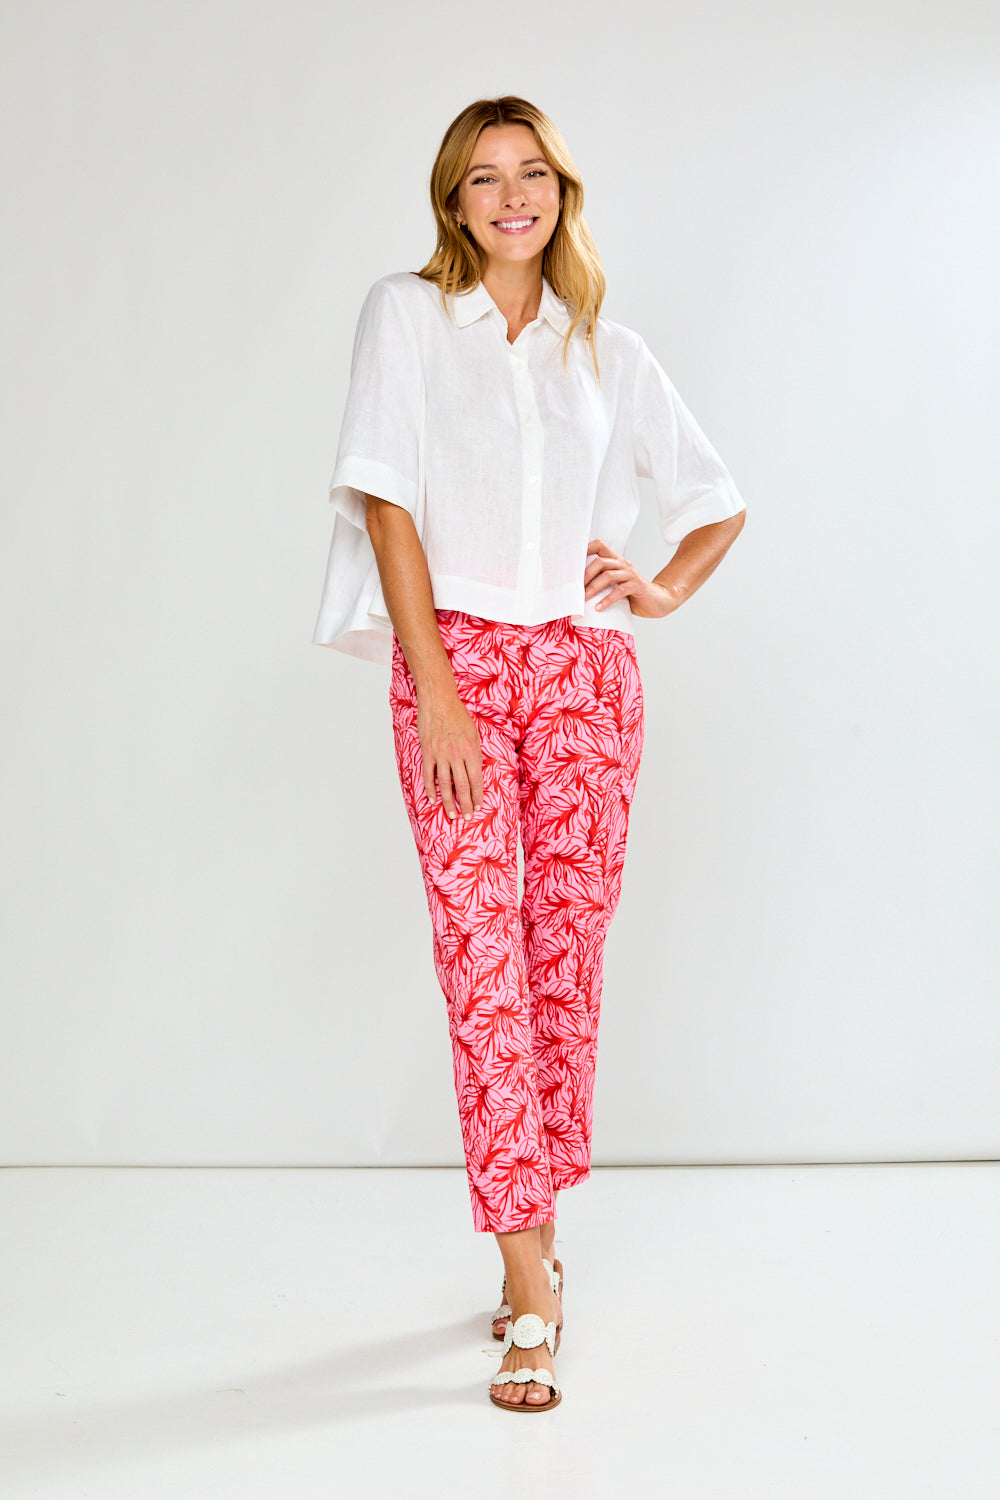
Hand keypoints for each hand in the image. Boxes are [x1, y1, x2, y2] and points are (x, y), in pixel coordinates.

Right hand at [416, 688, 482, 819]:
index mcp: (472, 751)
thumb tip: (476, 770)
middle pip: (462, 786)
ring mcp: (441, 755)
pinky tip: (433, 799)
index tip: (478, 806)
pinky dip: (431, 789)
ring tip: (451, 814)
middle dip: (466, 804)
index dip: (477, 795)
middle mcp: (457, 755)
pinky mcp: (428, 753)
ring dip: (449, 802)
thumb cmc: (458, 715)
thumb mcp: (474, 733)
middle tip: (467, 817)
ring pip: (446, 785)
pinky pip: (429, 775)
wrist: (439, 700)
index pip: (476, 780)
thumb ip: (475, 752)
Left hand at [584, 538, 679, 618]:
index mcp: (615, 561)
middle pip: (600, 561)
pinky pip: (620, 590)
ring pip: (608, 575)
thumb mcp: (614, 586)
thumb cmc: (632, 595)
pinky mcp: (637, 586)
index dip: (585, 549)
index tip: (572, 561)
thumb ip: (600, 582)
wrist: (657, 602)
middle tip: (575, 589)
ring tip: (584, 599)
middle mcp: (622, 564)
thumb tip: (575, 589)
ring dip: (593, 588)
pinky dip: (607, 599)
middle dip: (585, 576)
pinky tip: (599, 608)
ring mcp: (630, 574)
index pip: (599, 545)